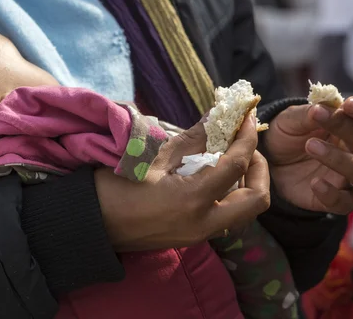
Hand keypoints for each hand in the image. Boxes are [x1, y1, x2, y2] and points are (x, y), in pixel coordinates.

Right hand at [96, 115, 269, 251]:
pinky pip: (226, 216)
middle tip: (244, 145)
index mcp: (191, 200)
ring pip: (245, 212)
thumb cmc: (114, 187)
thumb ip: (193, 137)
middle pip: (257, 200)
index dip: (246, 136)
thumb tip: (219, 115)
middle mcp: (203, 223)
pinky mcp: (193, 236)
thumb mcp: (154, 157)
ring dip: (247, 183)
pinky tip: (212, 175)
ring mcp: (199, 234)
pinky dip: (230, 194)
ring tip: (228, 157)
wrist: (92, 223)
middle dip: (260, 168)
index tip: (246, 115)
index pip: (236, 164)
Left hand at [264, 97, 352, 214]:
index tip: (349, 104)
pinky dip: (331, 194)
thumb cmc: (287, 136)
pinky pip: (344, 202)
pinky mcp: (336, 199)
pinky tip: (315, 183)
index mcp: (351, 126)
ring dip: (341, 159)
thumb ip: (307, 114)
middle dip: (344, 128)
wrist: (268, 162)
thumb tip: (321, 107)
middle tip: (317, 117)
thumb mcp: (290, 120)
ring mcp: (348, 176)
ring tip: (311, 146)